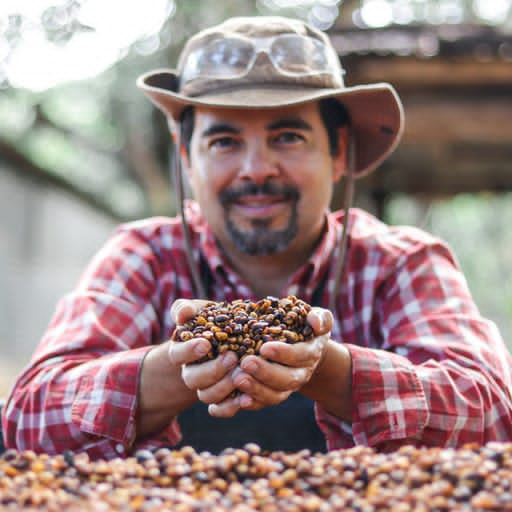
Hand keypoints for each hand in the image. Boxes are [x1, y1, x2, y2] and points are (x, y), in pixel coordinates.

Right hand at [169, 299, 238, 403]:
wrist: (226, 337)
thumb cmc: (209, 320)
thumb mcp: (198, 310)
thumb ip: (186, 309)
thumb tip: (183, 314)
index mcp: (181, 351)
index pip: (178, 354)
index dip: (189, 351)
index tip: (205, 343)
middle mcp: (191, 372)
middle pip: (193, 379)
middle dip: (212, 370)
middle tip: (231, 357)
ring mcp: (205, 387)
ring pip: (207, 396)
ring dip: (224, 387)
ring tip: (242, 373)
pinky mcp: (222, 398)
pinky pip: (221, 409)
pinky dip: (231, 406)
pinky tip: (247, 397)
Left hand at [208, 307, 332, 417]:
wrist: (305, 349)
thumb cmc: (307, 328)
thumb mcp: (318, 319)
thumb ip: (321, 318)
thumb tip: (315, 323)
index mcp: (310, 354)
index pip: (299, 356)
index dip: (283, 354)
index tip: (264, 348)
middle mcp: (300, 374)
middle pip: (286, 380)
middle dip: (265, 373)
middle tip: (246, 363)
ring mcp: (286, 387)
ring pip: (274, 395)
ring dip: (256, 389)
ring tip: (238, 379)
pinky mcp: (272, 394)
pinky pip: (263, 404)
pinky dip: (251, 404)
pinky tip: (237, 400)